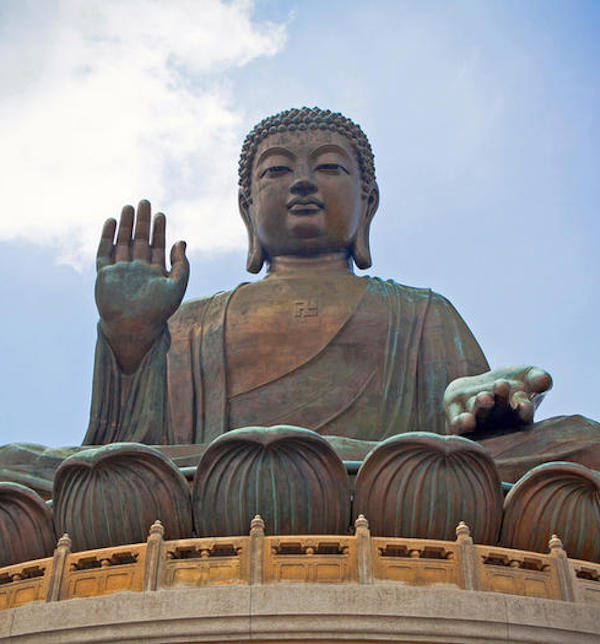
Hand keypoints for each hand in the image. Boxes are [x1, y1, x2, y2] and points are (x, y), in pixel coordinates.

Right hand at [95, 200, 188, 372]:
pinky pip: (104, 252)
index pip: (157, 246)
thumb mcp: (177, 287)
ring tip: (129, 206)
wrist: (133, 328)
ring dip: (125, 225)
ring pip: (122, 242)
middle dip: (142, 222)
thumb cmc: (157, 311)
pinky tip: (112, 221)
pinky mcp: (105, 275)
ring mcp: (120, 271)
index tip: (161, 214)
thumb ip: (182, 265)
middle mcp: (137, 270)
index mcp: (154, 273)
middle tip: (145, 202)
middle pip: (139, 240)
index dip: (159, 230)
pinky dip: (107, 237)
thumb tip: (182, 241)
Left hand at [443, 365, 552, 434]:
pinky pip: (459, 426)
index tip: (524, 403)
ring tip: (485, 397)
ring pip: (479, 417)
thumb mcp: (527, 376)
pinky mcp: (456, 419)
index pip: (523, 417)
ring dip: (482, 408)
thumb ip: (538, 378)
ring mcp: (477, 423)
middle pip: (499, 414)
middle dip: (500, 401)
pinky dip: (462, 424)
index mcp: (518, 418)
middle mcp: (497, 424)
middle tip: (501, 385)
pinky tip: (465, 419)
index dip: (524, 411)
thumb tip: (545, 380)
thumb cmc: (512, 382)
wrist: (480, 385)